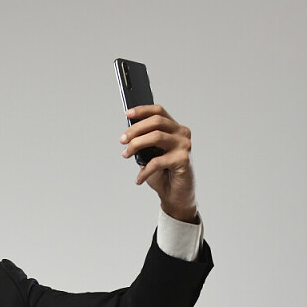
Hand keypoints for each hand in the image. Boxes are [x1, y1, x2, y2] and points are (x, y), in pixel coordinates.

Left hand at [119, 104, 197, 221]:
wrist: (175, 196)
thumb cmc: (163, 175)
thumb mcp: (150, 155)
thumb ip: (144, 143)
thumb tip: (128, 135)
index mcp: (174, 128)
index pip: (159, 111)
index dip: (142, 110)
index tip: (127, 114)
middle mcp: (182, 133)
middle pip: (156, 121)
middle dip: (135, 129)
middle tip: (122, 140)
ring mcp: (184, 145)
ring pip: (156, 136)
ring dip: (136, 145)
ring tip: (125, 154)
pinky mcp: (184, 160)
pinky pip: (158, 161)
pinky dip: (145, 171)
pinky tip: (138, 179)